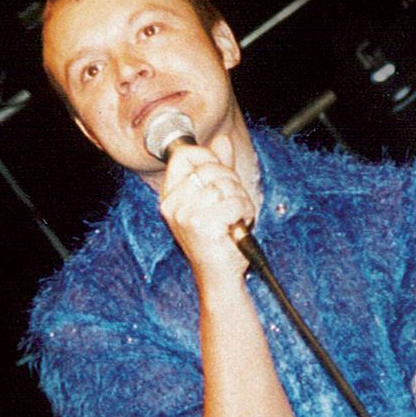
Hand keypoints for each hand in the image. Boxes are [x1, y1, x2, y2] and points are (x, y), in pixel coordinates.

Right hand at [159, 132, 253, 286]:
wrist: (219, 276)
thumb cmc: (217, 239)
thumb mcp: (217, 197)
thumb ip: (219, 167)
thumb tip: (222, 140)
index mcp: (171, 195)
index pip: (185, 156)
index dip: (209, 158)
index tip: (220, 174)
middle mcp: (172, 204)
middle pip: (210, 167)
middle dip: (231, 183)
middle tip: (231, 205)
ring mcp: (185, 215)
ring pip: (225, 185)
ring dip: (240, 200)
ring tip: (234, 217)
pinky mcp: (202, 226)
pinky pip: (235, 202)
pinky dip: (245, 212)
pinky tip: (237, 226)